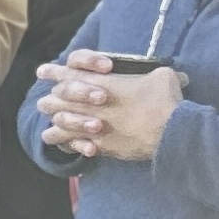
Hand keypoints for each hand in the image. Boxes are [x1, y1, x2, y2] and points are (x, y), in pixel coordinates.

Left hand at [36, 51, 186, 164]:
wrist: (170, 132)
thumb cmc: (165, 101)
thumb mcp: (162, 77)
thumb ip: (155, 74)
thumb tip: (175, 75)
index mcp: (101, 83)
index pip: (68, 74)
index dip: (53, 72)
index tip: (42, 72)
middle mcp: (89, 105)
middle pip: (55, 100)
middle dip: (52, 100)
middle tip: (49, 100)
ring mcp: (91, 126)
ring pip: (58, 124)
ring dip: (57, 124)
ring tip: (54, 127)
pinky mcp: (98, 145)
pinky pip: (73, 146)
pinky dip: (71, 146)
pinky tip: (74, 145)